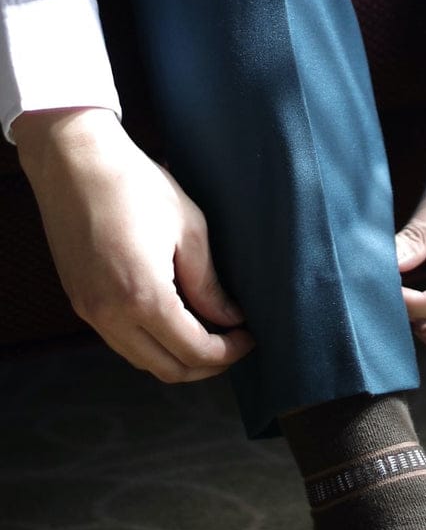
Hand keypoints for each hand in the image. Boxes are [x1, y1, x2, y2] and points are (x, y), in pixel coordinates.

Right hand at [14, 108, 253, 382]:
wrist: (73, 159)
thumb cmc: (134, 185)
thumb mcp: (190, 232)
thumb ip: (209, 286)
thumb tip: (230, 319)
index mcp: (143, 297)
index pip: (195, 352)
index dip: (229, 353)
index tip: (249, 338)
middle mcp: (110, 314)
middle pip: (169, 369)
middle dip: (207, 365)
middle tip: (233, 344)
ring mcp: (90, 311)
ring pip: (143, 361)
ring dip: (179, 358)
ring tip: (208, 334)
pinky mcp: (80, 302)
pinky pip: (122, 342)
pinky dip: (152, 344)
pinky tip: (175, 322)